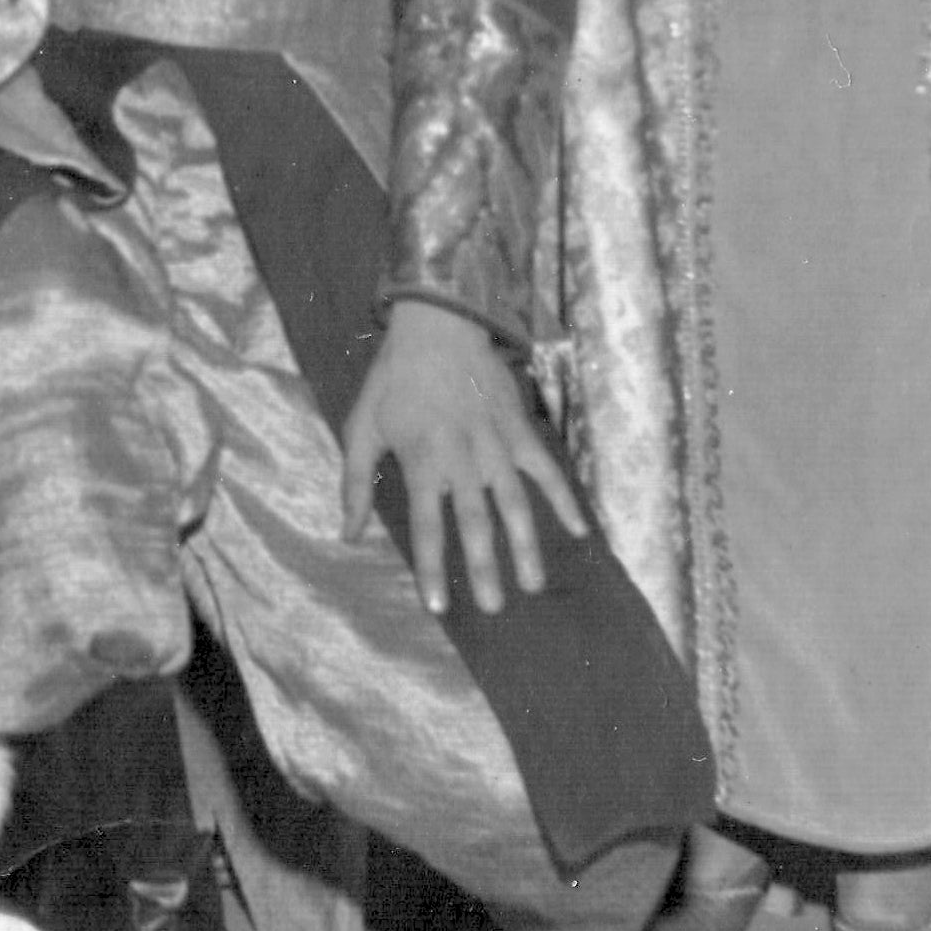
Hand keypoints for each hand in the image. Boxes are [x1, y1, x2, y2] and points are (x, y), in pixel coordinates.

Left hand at [341, 300, 585, 616]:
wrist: (439, 323)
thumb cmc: (394, 377)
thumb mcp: (361, 426)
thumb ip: (354, 483)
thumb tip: (348, 534)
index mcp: (423, 462)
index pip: (429, 527)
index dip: (433, 569)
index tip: (440, 607)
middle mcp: (463, 460)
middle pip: (477, 524)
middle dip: (486, 569)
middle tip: (496, 608)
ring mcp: (497, 446)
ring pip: (516, 505)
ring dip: (527, 546)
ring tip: (533, 584)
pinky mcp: (522, 431)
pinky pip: (547, 470)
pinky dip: (565, 499)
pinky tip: (582, 531)